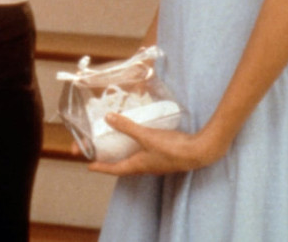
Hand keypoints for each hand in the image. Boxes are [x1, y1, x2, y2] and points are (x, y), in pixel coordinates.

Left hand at [87, 113, 228, 176]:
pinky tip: (137, 138)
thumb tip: (108, 118)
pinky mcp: (163, 156)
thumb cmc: (172, 148)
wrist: (199, 152)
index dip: (101, 167)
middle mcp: (145, 167)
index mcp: (138, 166)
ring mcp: (155, 163)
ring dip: (122, 153)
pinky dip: (135, 147)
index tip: (89, 166)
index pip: (114, 169)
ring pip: (133, 159)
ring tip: (114, 144)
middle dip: (108, 159)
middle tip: (97, 152)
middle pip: (122, 164)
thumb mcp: (146, 136)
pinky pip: (143, 153)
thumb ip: (127, 127)